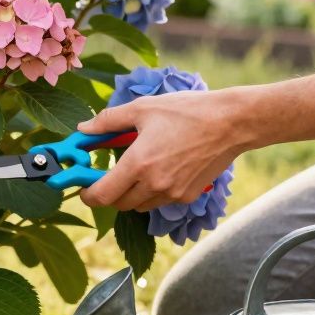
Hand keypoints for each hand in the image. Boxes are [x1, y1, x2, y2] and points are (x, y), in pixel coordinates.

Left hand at [77, 89, 255, 211]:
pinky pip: (159, 202)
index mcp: (138, 163)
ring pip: (138, 205)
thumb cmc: (187, 111)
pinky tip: (157, 170)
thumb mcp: (142, 108)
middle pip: (117, 204)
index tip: (83, 185)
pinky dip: (151, 192)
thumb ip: (107, 121)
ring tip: (134, 169)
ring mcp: (173, 194)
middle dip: (107, 193)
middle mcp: (154, 184)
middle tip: (104, 175)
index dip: (87, 193)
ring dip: (129, 193)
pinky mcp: (187, 196)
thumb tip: (82, 129)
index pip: (101, 195)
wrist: (232, 123)